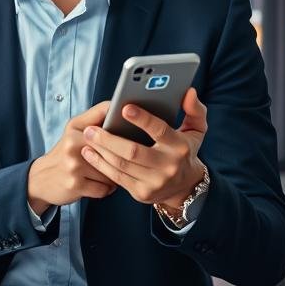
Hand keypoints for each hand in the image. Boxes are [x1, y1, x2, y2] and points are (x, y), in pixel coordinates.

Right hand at [26, 101, 116, 214]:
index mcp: (76, 129)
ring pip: (112, 172)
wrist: (41, 178)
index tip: (129, 132)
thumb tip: (118, 106)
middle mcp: (73, 145)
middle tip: (125, 159)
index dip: (123, 128)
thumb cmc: (65, 151)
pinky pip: (105, 189)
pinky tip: (100, 185)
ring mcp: (73, 166)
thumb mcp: (74, 128)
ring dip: (114, 175)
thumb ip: (96, 115)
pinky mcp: (75, 185)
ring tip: (106, 173)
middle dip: (122, 157)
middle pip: (114, 151)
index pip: (109, 123)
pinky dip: (106, 189)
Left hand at [79, 89, 207, 208]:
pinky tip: (90, 153)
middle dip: (109, 139)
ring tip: (88, 137)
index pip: (160, 131)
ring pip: (121, 165)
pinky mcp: (142, 193)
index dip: (142, 119)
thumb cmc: (186, 151)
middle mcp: (168, 166)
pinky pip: (116, 177)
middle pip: (133, 151)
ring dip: (100, 150)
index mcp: (179, 147)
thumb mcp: (197, 130)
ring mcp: (154, 182)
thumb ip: (195, 110)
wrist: (185, 187)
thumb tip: (189, 92)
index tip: (124, 107)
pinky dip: (100, 164)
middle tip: (91, 128)